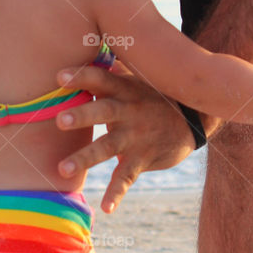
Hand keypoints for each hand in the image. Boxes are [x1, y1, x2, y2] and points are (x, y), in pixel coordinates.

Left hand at [54, 60, 194, 212]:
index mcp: (125, 90)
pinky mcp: (143, 159)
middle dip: (82, 116)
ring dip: (85, 158)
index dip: (81, 77)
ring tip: (62, 168)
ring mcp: (136, 136)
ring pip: (108, 147)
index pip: (101, 80)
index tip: (59, 76)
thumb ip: (111, 70)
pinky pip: (127, 177)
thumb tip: (85, 44)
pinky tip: (106, 208)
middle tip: (59, 120)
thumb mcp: (138, 79)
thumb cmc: (154, 96)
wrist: (193, 120)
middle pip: (103, 111)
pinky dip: (117, 193)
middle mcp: (129, 111)